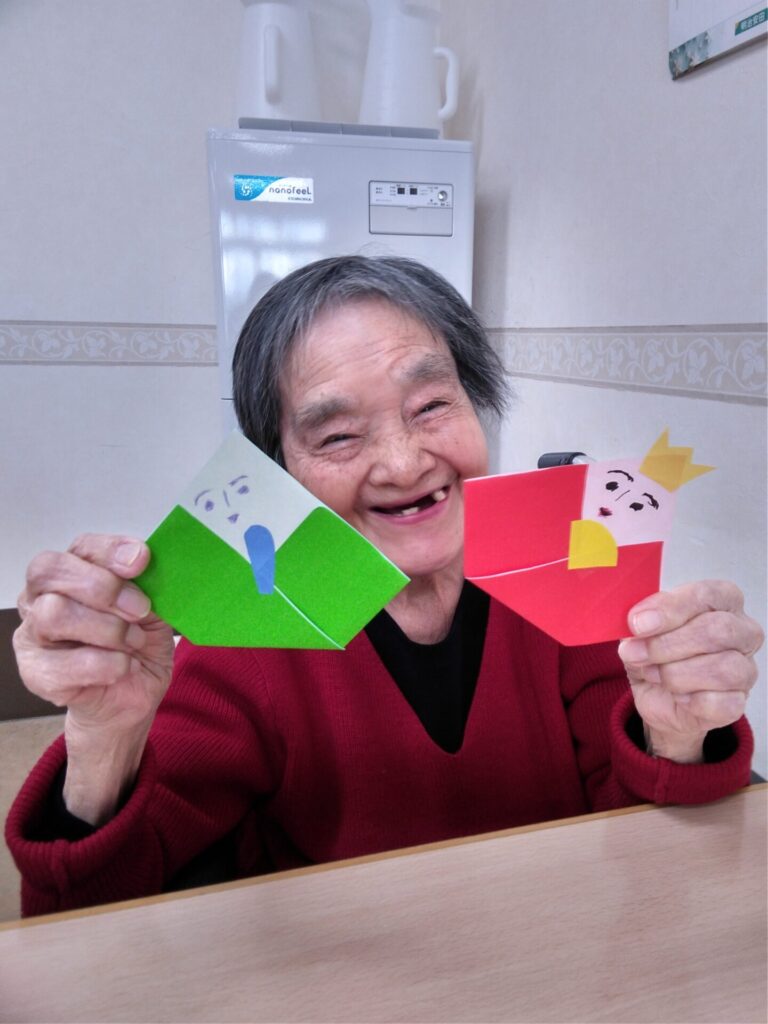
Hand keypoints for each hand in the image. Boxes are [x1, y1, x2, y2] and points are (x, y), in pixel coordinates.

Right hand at [14, 534, 174, 822]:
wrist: (133, 694)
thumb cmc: (136, 645)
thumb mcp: (154, 608)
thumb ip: (147, 582)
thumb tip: (148, 561)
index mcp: (72, 572)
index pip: (79, 547)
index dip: (110, 550)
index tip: (142, 560)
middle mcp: (42, 597)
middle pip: (51, 572)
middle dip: (104, 588)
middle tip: (140, 609)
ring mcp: (32, 635)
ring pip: (54, 614)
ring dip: (108, 629)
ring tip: (132, 642)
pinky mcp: (36, 673)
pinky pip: (66, 664)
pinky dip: (106, 665)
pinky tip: (122, 667)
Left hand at [618, 580, 762, 762]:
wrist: (655, 695)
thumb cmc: (655, 652)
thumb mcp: (641, 629)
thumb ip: (642, 619)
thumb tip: (639, 622)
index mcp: (722, 600)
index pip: (708, 595)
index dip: (670, 609)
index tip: (637, 623)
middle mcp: (742, 632)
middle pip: (717, 631)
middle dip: (666, 644)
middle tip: (635, 653)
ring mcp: (746, 669)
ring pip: (722, 669)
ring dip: (674, 673)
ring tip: (652, 674)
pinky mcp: (738, 703)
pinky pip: (720, 702)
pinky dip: (688, 700)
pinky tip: (675, 695)